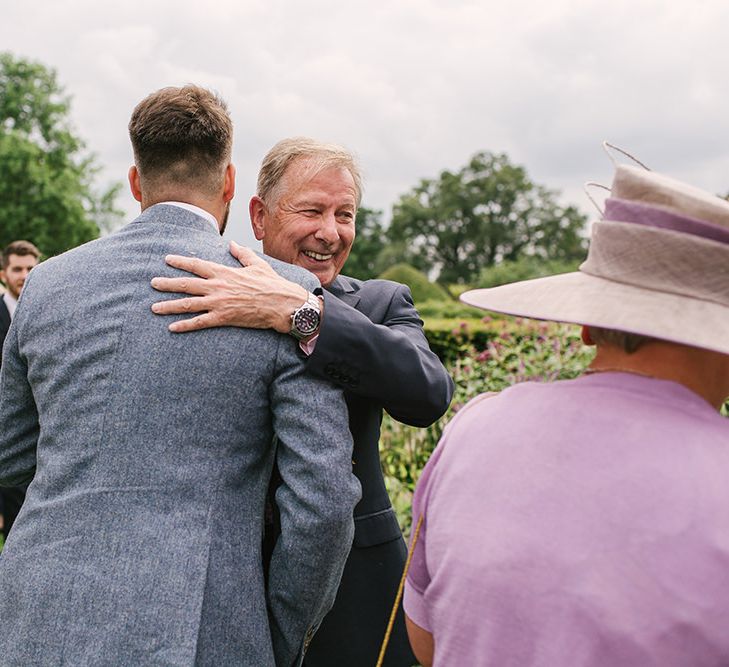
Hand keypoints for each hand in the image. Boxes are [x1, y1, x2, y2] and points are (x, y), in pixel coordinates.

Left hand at [151, 241, 308, 332]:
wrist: (282, 303)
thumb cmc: (272, 284)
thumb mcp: (257, 264)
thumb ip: (242, 254)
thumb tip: (233, 244)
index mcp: (225, 272)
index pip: (197, 264)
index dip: (180, 261)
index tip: (167, 259)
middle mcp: (218, 286)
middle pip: (187, 284)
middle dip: (167, 283)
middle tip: (153, 283)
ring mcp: (219, 303)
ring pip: (188, 304)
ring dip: (169, 306)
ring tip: (154, 307)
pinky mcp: (223, 318)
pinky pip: (200, 322)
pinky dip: (185, 325)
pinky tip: (172, 328)